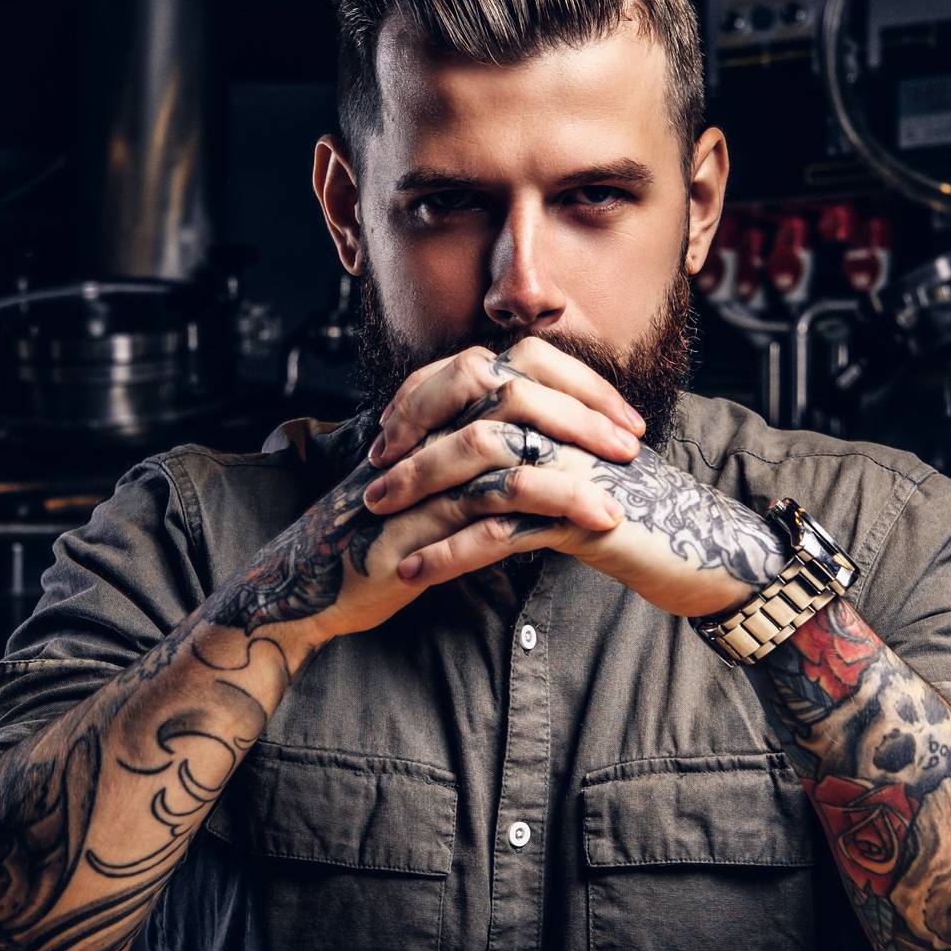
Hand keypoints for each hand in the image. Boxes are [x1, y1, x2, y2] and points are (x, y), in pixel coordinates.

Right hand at [221, 418, 626, 646]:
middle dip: (582, 417)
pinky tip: (589, 532)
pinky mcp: (417, 524)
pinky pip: (486, 510)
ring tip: (617, 499)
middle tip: (632, 444)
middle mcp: (428, 429)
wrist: (318, 585)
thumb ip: (487, 453)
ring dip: (570, 472)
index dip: (577, 384)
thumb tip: (560, 440)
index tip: (625, 416)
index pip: (517, 365)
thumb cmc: (388, 535)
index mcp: (439, 410)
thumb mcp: (441, 482)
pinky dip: (543, 517)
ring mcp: (420, 474)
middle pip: (514, 392)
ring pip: (504, 450)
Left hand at [363, 339, 789, 619]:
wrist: (696, 550)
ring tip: (382, 529)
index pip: (473, 371)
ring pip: (479, 463)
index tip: (385, 435)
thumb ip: (520, 440)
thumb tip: (450, 437)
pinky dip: (449, 553)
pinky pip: (501, 529)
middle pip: (470, 405)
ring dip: (421, 496)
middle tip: (373, 481)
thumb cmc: (627, 507)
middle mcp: (564, 418)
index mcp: (557, 396)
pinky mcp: (579, 514)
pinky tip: (415, 572)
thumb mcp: (567, 463)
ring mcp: (573, 462)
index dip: (420, 398)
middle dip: (412, 443)